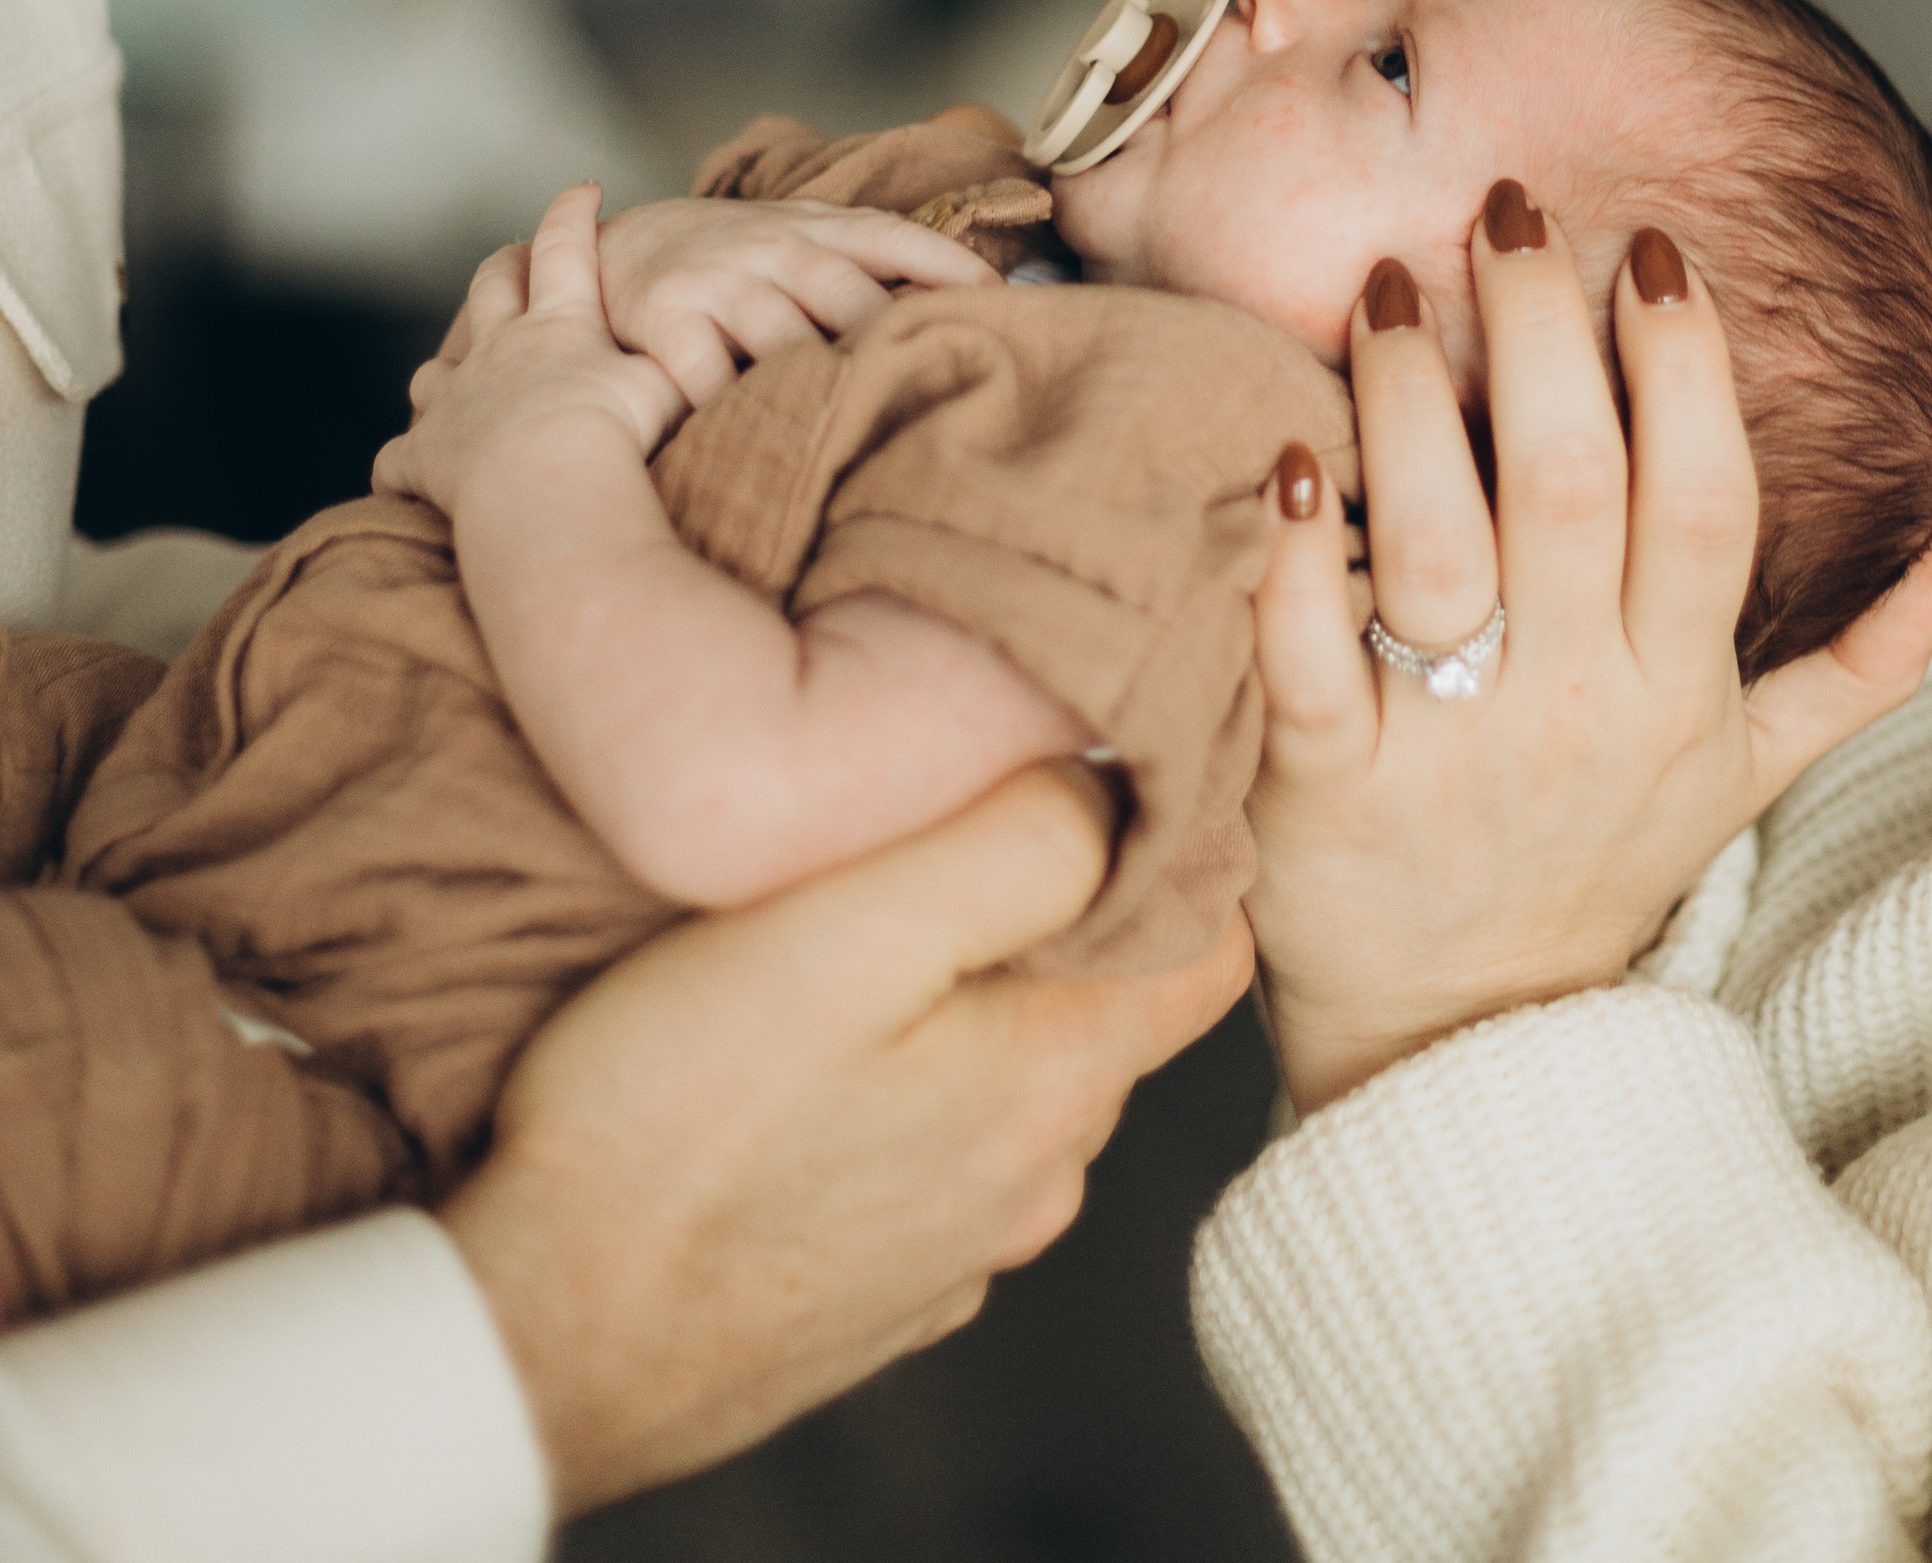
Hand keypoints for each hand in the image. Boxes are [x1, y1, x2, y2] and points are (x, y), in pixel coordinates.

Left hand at [375, 182, 678, 509]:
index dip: (574, 213)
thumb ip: (684, 363)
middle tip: (511, 263)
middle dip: (502, 270)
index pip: (566, 248)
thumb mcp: (665, 385)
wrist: (546, 482)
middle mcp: (498, 348)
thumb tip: (722, 350)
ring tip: (452, 383)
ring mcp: (454, 398)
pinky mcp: (425, 453)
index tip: (584, 189)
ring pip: (434, 371)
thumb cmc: (612, 430)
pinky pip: (399, 458)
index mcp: (557, 324)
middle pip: (489, 288)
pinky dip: (403, 465)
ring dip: (443, 373)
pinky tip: (408, 476)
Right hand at [442, 763, 1250, 1512]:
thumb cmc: (676, 1116)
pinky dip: (903, 1100)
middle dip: (1057, 920)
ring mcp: (959, 1250)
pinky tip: (808, 1070)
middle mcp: (1037, 1182)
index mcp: (1057, 1079)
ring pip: (1014, 1083)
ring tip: (858, 946)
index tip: (1093, 776)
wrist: (540, 1334)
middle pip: (1107, 1008)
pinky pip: (934, 1159)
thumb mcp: (852, 926)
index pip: (1212, 947)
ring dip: (966, 1013)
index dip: (1181, 845)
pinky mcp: (877, 1291)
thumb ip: (1016, 846)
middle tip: (941, 836)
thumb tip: (1110, 785)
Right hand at [595, 193, 991, 408]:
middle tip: (942, 387)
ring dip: (821, 385)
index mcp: (814, 228)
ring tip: (864, 435)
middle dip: (893, 340)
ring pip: (782, 339)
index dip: (949, 266)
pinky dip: (733, 411)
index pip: (892, 237)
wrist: (621, 242)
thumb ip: (869, 263)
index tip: (1002, 306)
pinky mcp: (663, 319)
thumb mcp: (801, 238)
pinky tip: (764, 446)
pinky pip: (704, 376)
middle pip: (847, 295)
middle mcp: (771, 249)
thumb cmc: (736, 257)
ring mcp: (717, 282)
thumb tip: (972, 307)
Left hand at [1247, 192, 1931, 1112]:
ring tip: (1383, 285)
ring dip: (1410, 403)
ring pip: (1441, 550)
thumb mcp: (1747, 773)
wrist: (1465, 1048)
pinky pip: (1307, 662)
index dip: (1687, 370)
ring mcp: (1449, 751)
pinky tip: (1283, 451)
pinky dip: (1293, 559)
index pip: (1704, 504)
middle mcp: (1576, 711)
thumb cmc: (1600, 867)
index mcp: (1678, 690)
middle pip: (1573, 492)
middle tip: (1505, 209)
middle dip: (1543, 333)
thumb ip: (1863, 661)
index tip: (1650, 251)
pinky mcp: (1325, 791)